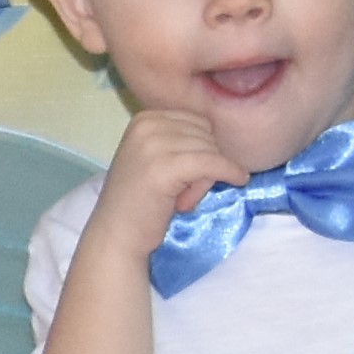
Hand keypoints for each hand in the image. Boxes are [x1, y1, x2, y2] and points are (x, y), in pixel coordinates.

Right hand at [101, 106, 246, 241]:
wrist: (115, 234)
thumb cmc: (138, 200)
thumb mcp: (153, 157)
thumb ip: (180, 139)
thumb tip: (227, 138)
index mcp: (144, 119)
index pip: (199, 121)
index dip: (201, 148)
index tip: (183, 174)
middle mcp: (146, 126)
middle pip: (206, 134)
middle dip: (205, 161)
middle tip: (182, 190)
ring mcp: (153, 145)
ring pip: (211, 150)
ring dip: (208, 177)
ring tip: (182, 197)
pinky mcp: (166, 167)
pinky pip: (214, 163)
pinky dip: (231, 172)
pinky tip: (237, 181)